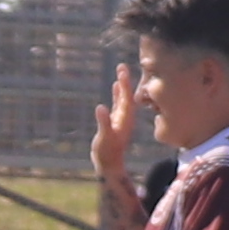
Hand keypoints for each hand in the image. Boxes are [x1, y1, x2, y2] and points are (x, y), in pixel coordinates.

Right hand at [91, 62, 142, 182]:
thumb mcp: (104, 137)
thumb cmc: (107, 152)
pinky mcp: (116, 121)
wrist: (109, 164)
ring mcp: (121, 119)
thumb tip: (101, 107)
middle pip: (127, 96)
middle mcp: (126, 118)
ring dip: (122, 85)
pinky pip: (118, 104)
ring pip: (123, 99)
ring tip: (121, 71)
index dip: (125, 86)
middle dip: (125, 81)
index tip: (123, 72)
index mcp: (125, 120)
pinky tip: (116, 86)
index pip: (127, 99)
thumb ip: (104, 122)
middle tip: (123, 66)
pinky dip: (117, 94)